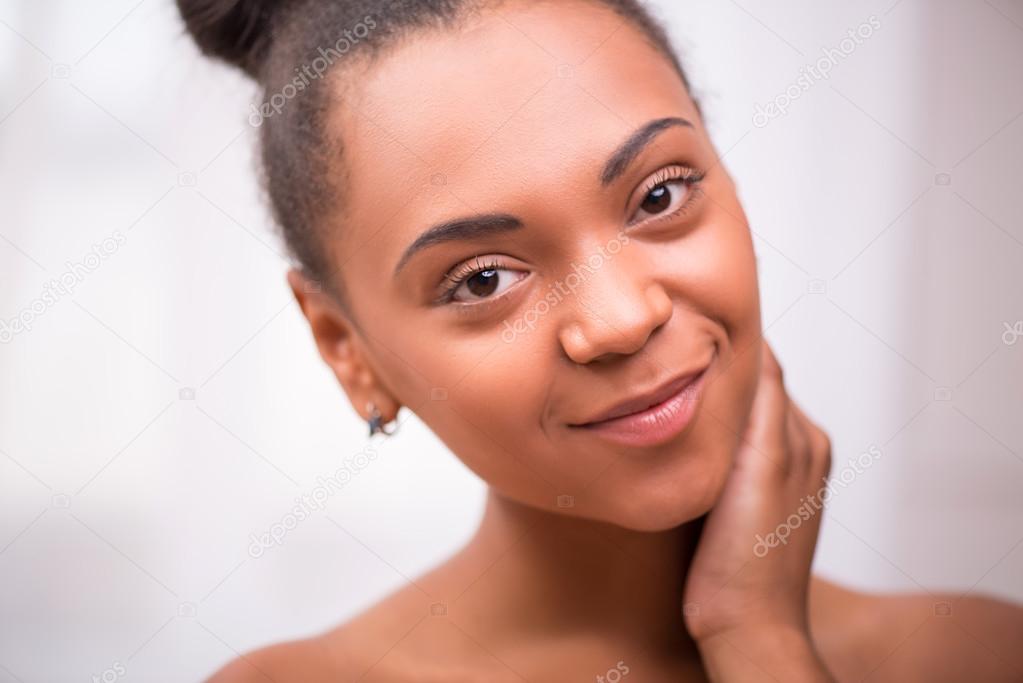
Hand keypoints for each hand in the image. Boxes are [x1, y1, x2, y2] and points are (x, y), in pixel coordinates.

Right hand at [683, 340, 834, 679]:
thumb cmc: (749, 556)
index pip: (764, 365)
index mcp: (805, 436)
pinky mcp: (749, 500)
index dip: (726, 344)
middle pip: (749, 389)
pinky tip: (678, 441)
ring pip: (735, 417)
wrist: (744, 626)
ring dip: (707, 403)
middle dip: (712, 373)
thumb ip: (763, 398)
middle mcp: (798, 450)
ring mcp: (775, 477)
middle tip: (663, 357)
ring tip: (665, 392)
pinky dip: (705, 434)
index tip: (685, 325)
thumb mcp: (762, 460)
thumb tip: (752, 340)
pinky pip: (727, 448)